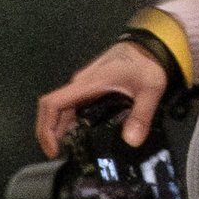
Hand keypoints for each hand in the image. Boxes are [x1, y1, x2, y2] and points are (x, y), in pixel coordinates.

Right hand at [36, 40, 168, 156]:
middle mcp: (81, 84)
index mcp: (87, 84)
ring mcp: (85, 85)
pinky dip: (73, 123)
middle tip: (62, 155)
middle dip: (51, 134)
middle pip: (54, 110)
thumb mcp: (149, 89)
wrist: (152, 43)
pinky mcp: (93, 87)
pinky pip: (75, 106)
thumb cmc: (147, 63)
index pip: (51, 103)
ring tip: (74, 150)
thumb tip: (132, 142)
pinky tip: (86, 137)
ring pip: (64, 109)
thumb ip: (141, 114)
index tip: (54, 150)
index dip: (46, 128)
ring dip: (62, 129)